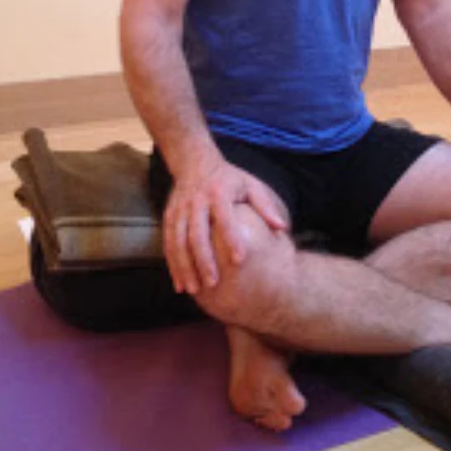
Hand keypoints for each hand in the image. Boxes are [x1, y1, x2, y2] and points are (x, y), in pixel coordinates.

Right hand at [162, 156, 286, 295]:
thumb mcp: (250, 185)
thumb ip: (265, 206)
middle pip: (197, 233)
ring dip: (184, 266)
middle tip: (213, 283)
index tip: (239, 260)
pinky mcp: (169, 216)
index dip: (231, 238)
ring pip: (178, 241)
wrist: (194, 161)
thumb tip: (282, 228)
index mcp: (218, 193)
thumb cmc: (229, 178)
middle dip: (203, 259)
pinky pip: (168, 242)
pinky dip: (172, 264)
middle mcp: (196, 201)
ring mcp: (180, 209)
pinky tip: (178, 284)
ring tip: (192, 289)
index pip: (224, 218)